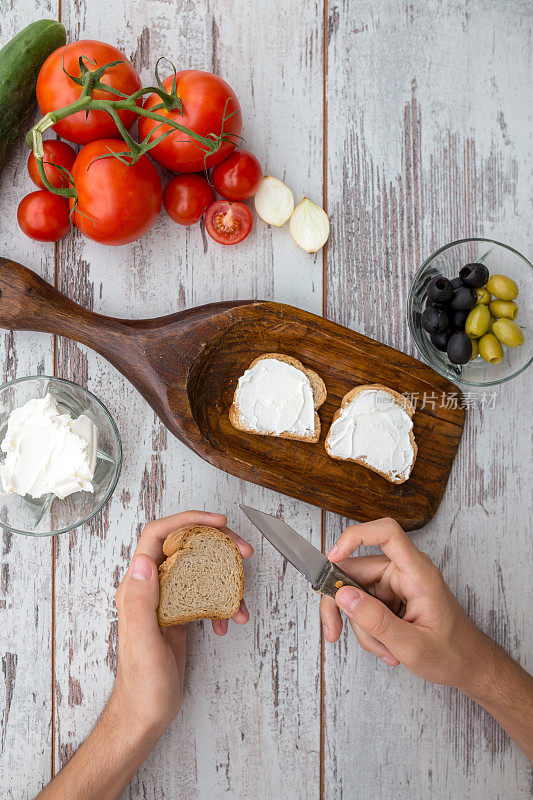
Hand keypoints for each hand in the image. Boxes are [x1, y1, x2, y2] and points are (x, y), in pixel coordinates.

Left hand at [111, 510, 252, 739]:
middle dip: (217, 545)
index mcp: (137, 586)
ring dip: (225, 577)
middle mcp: (151, 587)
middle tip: (243, 551)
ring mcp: (167, 600)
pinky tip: (230, 622)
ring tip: (243, 597)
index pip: (159, 536)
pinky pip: (206, 595)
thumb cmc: (141, 685)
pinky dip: (223, 604)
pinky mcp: (180, 615)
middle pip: (185, 547)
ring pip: (200, 570)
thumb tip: (143, 562)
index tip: (218, 523)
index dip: (188, 521)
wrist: (145, 715)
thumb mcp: (142, 643)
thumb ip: (141, 602)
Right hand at [320, 517, 488, 689]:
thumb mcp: (412, 646)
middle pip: (357, 570)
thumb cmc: (452, 654)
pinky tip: (385, 646)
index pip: (387, 533)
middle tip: (334, 631)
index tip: (332, 558)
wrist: (469, 666)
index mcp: (419, 573)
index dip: (356, 536)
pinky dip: (367, 629)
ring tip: (385, 650)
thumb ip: (376, 621)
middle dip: (344, 606)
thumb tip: (343, 595)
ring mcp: (396, 583)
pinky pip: (363, 605)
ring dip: (362, 626)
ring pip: (356, 593)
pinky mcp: (390, 595)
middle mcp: (405, 571)